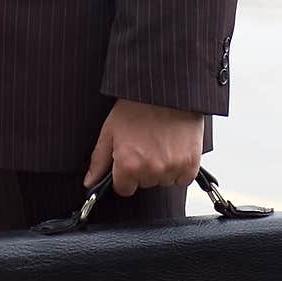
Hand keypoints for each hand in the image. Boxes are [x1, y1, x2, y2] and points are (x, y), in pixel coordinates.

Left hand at [84, 99, 203, 195]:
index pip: (124, 189)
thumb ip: (99, 160)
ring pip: (163, 181)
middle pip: (144, 183)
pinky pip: (183, 178)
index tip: (129, 160)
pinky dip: (179, 167)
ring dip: (161, 168)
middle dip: (143, 168)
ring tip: (159, 142)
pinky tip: (173, 148)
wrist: (166, 91)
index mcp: (128, 165)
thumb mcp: (111, 129)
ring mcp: (172, 168)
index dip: (124, 174)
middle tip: (145, 144)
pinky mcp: (190, 164)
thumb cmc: (138, 105)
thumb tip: (91, 182)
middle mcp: (150, 170)